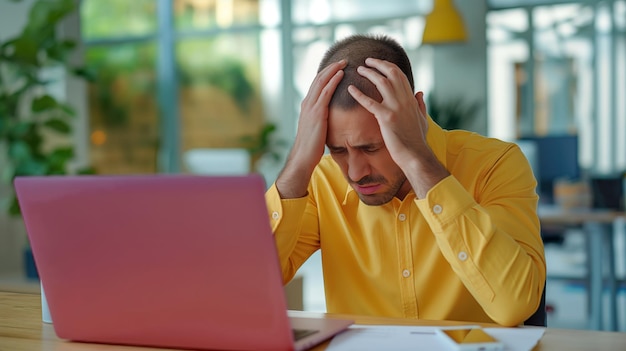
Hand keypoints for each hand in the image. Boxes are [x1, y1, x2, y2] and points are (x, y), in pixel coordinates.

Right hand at [275, 60, 346, 197]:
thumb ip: (321, 119)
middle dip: (331, 68)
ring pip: (322, 82)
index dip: (327, 74)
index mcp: (307, 106)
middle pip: (319, 79)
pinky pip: (326, 92)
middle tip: (343, 60)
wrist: (303, 156)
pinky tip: (341, 74)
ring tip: (344, 62)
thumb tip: (330, 118)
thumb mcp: (316, 129)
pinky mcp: (316, 112)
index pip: (317, 84)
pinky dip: (333, 81)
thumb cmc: (311, 147)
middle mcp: (307, 103)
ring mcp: (311, 107)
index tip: (337, 67)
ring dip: (333, 70)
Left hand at [347, 58, 447, 196]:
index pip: (400, 75)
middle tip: (366, 61)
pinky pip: (370, 102)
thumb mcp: (422, 119)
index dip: (388, 66)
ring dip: (369, 73)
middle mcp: (405, 99)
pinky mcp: (387, 118)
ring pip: (381, 82)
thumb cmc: (417, 140)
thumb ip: (420, 104)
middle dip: (378, 64)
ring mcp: (396, 107)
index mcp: (411, 99)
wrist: (416, 155)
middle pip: (391, 73)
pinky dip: (359, 94)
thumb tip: (420, 92)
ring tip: (358, 69)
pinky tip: (350, 89)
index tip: (378, 63)